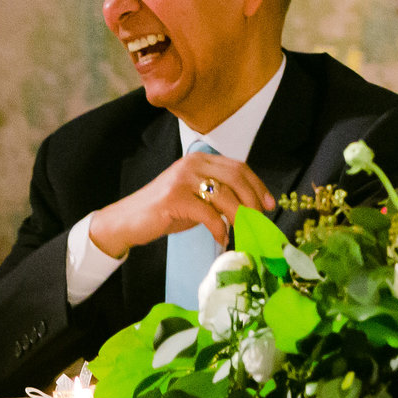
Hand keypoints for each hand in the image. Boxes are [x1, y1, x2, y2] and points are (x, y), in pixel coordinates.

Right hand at [87, 152, 274, 256]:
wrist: (128, 221)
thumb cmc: (167, 211)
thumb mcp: (197, 196)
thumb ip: (220, 194)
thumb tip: (253, 206)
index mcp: (201, 159)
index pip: (239, 167)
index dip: (257, 186)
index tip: (269, 204)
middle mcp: (193, 164)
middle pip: (236, 177)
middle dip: (253, 200)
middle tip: (260, 220)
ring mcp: (182, 179)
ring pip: (224, 196)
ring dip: (240, 216)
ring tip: (244, 231)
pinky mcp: (174, 198)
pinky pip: (208, 214)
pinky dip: (220, 228)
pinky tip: (223, 238)